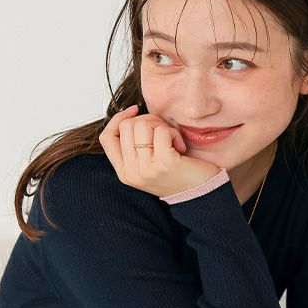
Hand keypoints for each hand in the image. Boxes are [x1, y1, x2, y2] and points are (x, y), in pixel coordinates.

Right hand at [99, 105, 223, 198]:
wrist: (201, 195)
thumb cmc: (177, 174)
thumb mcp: (148, 163)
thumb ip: (134, 146)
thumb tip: (131, 115)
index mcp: (124, 173)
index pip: (106, 138)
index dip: (118, 119)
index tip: (135, 111)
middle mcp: (131, 173)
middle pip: (126, 126)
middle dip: (147, 120)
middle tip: (163, 133)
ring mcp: (146, 169)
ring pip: (141, 125)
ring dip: (161, 126)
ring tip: (171, 141)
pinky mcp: (163, 163)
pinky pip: (161, 131)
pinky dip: (174, 133)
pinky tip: (180, 147)